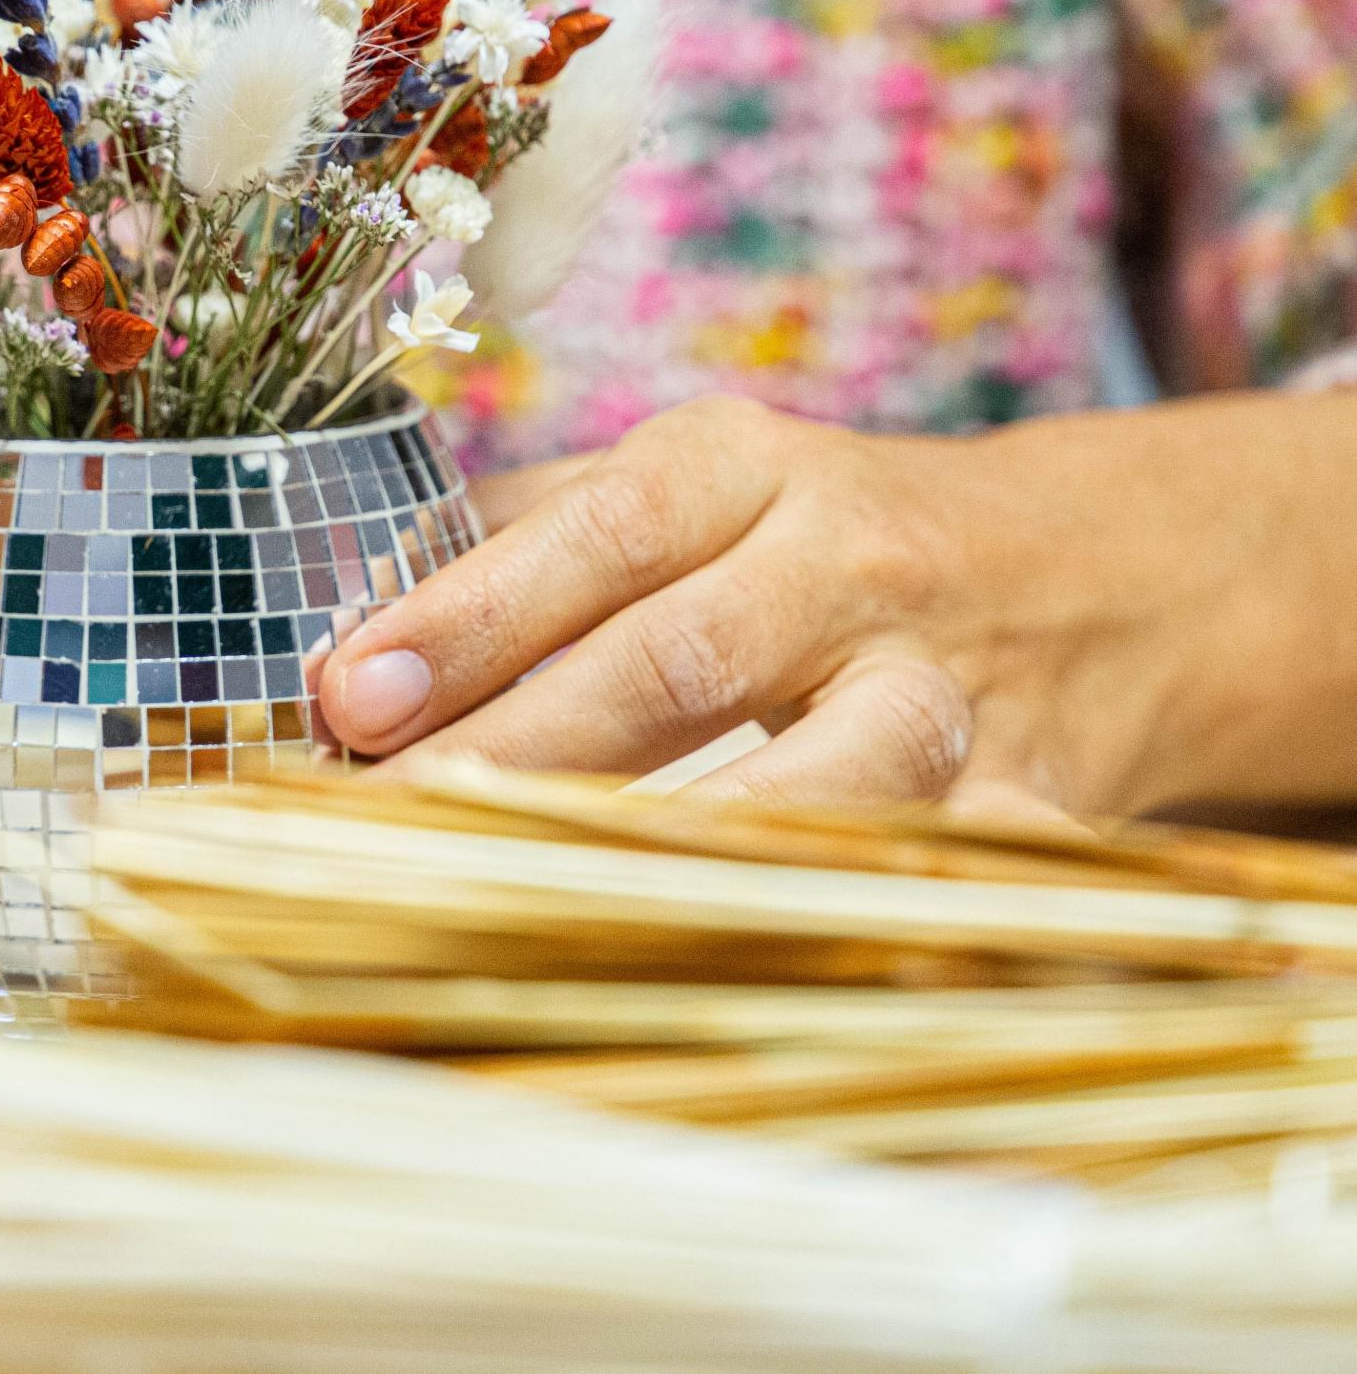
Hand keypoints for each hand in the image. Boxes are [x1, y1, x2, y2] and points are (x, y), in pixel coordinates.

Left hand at [317, 392, 1356, 819]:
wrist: (1092, 576)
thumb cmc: (812, 539)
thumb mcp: (688, 487)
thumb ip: (526, 537)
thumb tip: (347, 619)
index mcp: (741, 467)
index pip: (593, 533)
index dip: (467, 616)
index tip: (352, 696)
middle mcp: (848, 562)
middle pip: (681, 658)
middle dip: (525, 748)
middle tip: (392, 821)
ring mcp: (948, 685)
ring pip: (831, 770)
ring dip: (684, 842)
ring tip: (542, 898)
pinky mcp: (1033, 798)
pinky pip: (950, 867)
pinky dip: (862, 920)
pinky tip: (736, 972)